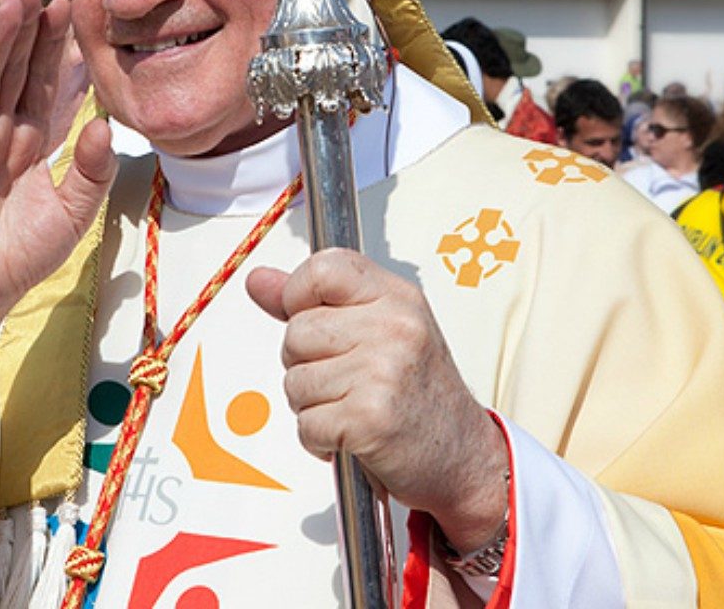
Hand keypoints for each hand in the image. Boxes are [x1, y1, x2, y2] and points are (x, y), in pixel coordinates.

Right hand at [0, 0, 117, 404]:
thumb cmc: (21, 255)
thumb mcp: (72, 215)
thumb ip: (89, 171)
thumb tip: (104, 125)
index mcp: (35, 141)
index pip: (49, 86)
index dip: (60, 52)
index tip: (76, 11)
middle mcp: (2, 134)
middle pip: (16, 71)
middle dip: (29, 31)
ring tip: (15, 2)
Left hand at [245, 250, 508, 553]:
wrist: (464, 457)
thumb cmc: (421, 394)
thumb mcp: (380, 331)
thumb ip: (316, 304)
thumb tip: (259, 281)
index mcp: (397, 298)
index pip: (323, 268)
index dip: (299, 295)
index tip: (311, 319)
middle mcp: (394, 328)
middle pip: (296, 333)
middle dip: (305, 365)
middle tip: (345, 381)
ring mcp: (383, 373)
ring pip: (295, 383)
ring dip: (313, 407)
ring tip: (352, 408)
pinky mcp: (370, 419)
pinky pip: (306, 425)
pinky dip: (319, 440)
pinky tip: (352, 435)